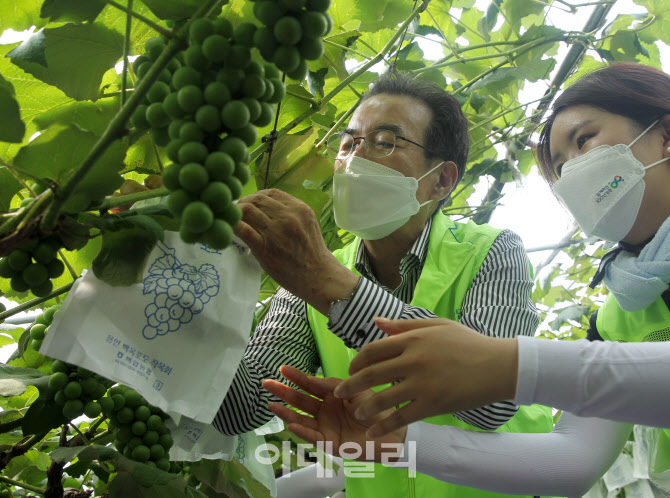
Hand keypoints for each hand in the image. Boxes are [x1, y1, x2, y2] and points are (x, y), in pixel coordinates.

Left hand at [234, 189, 358, 313]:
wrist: (318, 277)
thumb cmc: (311, 253)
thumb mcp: (307, 224)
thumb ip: (290, 214)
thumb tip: (265, 208)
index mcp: (300, 208)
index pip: (271, 193)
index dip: (257, 196)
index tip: (251, 204)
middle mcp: (289, 216)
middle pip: (257, 199)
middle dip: (244, 203)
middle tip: (236, 212)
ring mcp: (277, 231)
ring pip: (248, 210)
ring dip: (236, 213)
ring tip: (233, 221)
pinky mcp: (265, 247)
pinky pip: (244, 229)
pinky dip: (233, 226)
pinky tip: (230, 229)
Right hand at [263, 365, 406, 461]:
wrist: (393, 432)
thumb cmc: (376, 409)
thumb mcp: (357, 391)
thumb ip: (337, 386)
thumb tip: (316, 380)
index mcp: (332, 396)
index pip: (311, 384)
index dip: (297, 377)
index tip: (282, 368)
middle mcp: (325, 411)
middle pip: (301, 400)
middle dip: (284, 392)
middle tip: (267, 383)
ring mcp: (326, 427)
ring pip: (302, 419)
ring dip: (286, 412)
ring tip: (272, 405)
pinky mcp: (330, 443)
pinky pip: (314, 436)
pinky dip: (302, 431)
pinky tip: (291, 424)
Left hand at [331, 317, 518, 437]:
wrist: (498, 365)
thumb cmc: (467, 343)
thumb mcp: (436, 326)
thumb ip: (403, 325)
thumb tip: (376, 322)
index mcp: (412, 339)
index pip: (372, 350)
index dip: (356, 362)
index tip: (350, 371)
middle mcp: (413, 360)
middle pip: (371, 374)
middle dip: (350, 386)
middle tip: (339, 394)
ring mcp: (422, 383)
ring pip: (382, 398)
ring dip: (364, 408)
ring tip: (357, 414)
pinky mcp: (433, 404)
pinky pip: (401, 417)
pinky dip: (384, 426)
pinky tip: (373, 432)